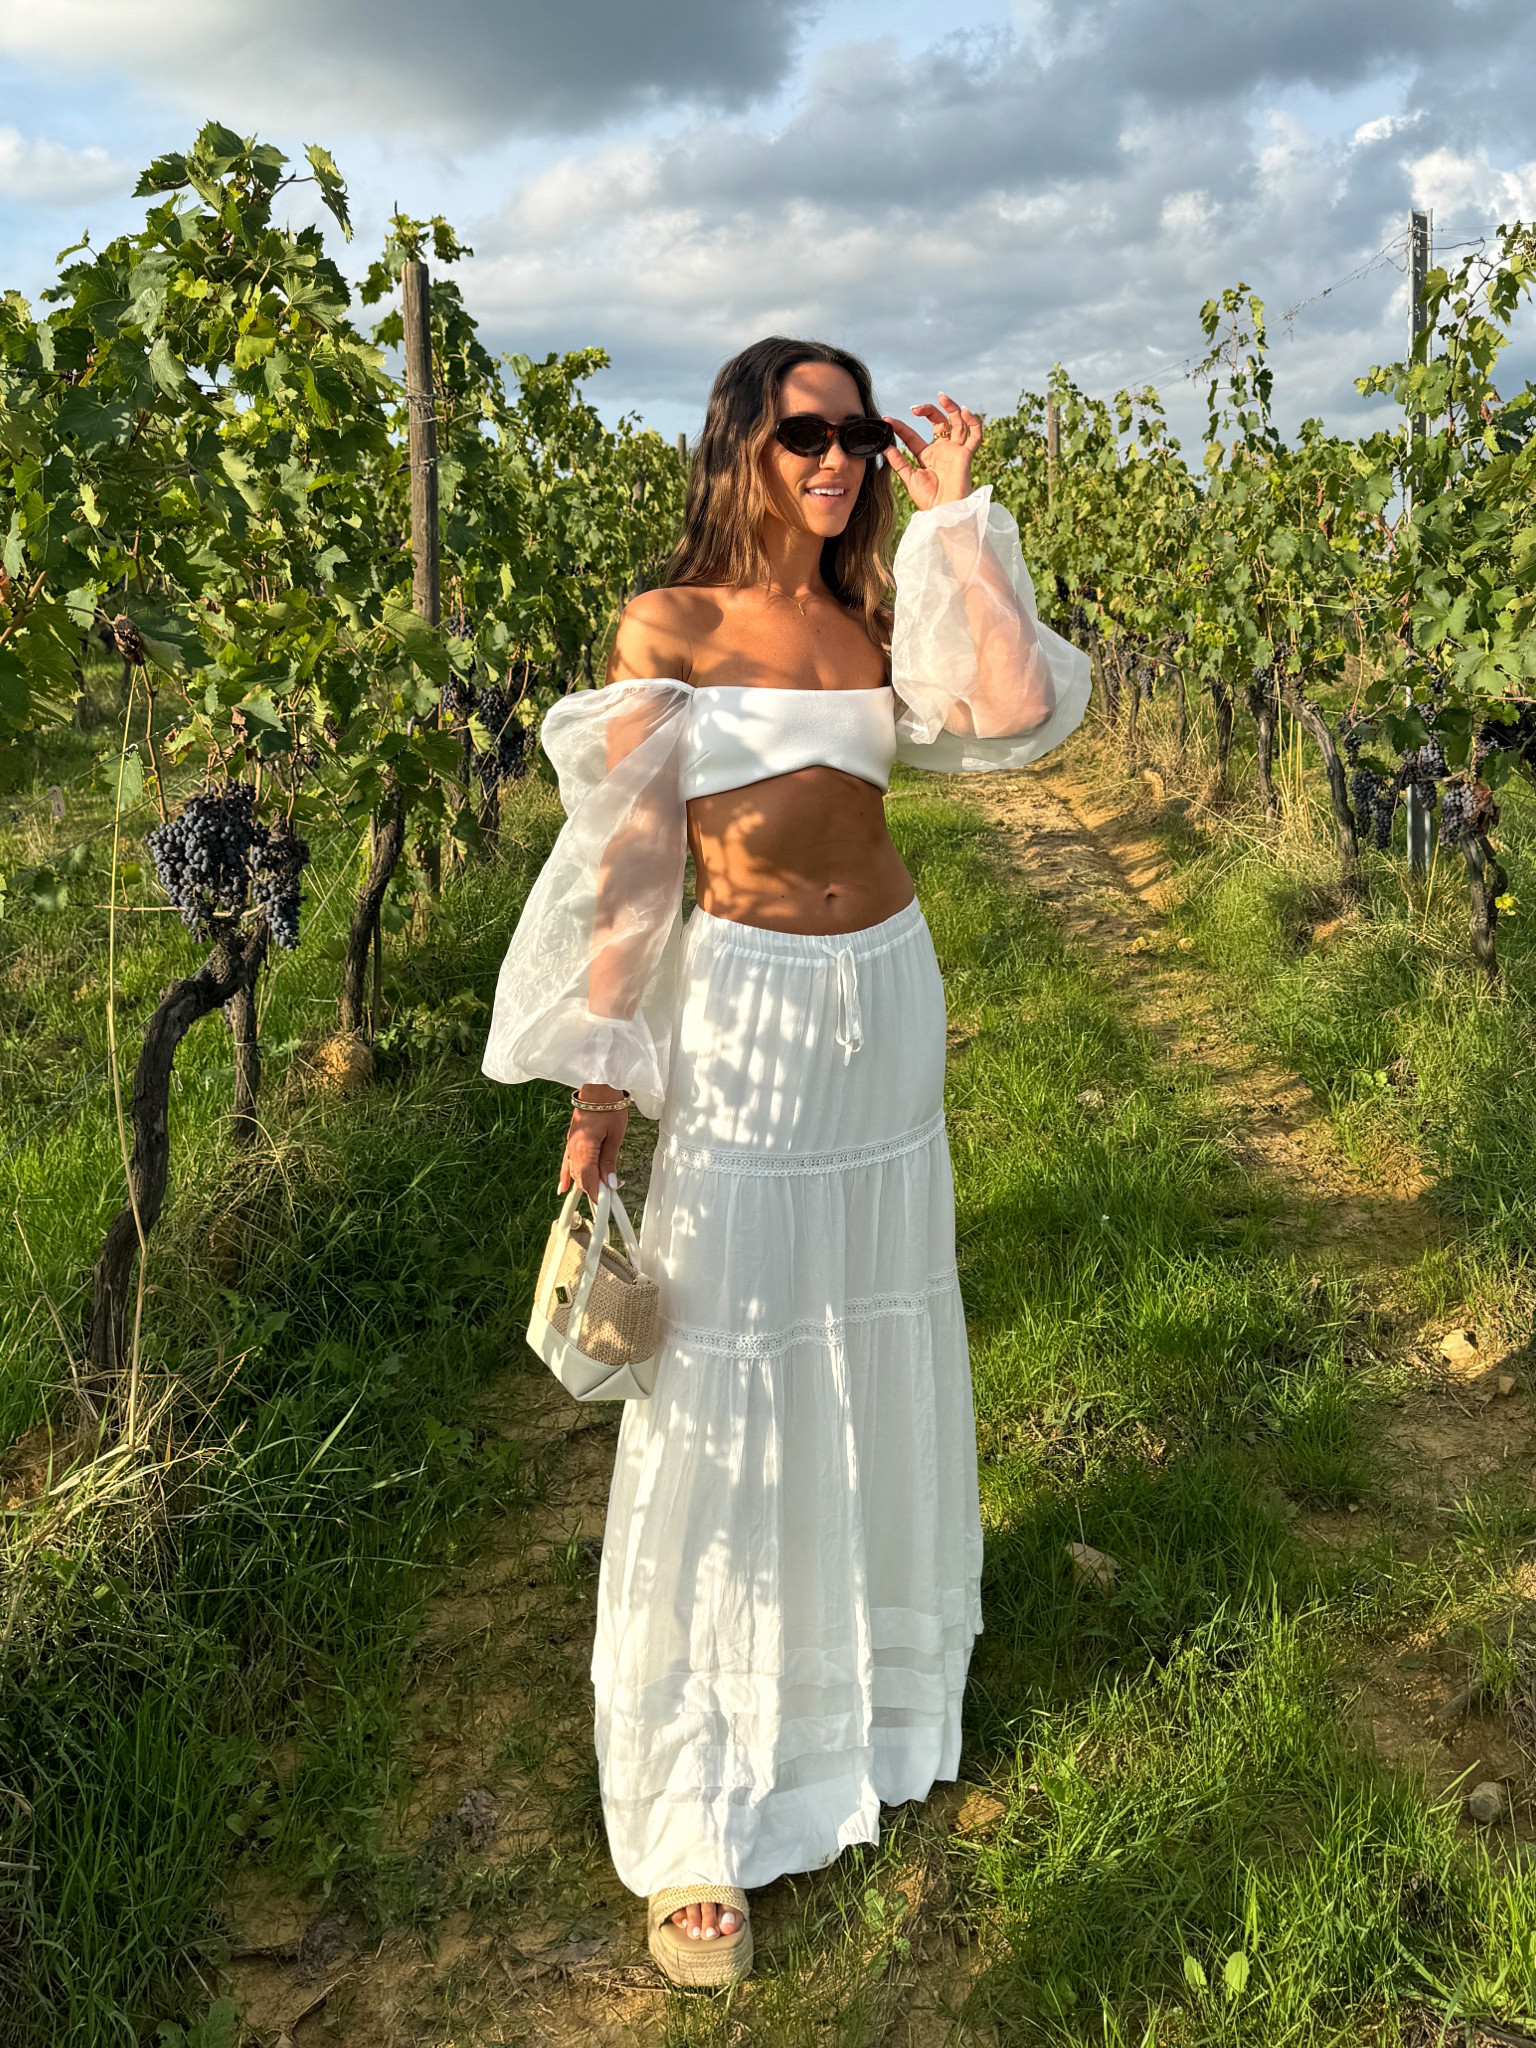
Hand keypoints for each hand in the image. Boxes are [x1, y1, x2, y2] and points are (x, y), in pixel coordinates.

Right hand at [559, 1087, 628, 1200]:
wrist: (598, 1089)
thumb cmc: (609, 1108)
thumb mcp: (615, 1136)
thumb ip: (609, 1161)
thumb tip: (610, 1183)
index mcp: (583, 1148)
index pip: (587, 1179)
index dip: (596, 1193)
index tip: (606, 1203)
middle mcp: (573, 1149)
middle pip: (580, 1178)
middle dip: (594, 1189)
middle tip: (610, 1195)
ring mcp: (570, 1145)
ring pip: (574, 1172)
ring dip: (585, 1182)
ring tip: (598, 1191)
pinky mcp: (571, 1141)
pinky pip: (567, 1162)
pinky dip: (566, 1175)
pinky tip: (564, 1187)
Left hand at [883, 391, 982, 510]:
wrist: (944, 511)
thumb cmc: (928, 500)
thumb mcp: (909, 478)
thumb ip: (899, 462)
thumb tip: (886, 447)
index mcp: (927, 456)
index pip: (913, 436)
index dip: (901, 427)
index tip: (888, 420)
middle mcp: (942, 450)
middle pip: (939, 422)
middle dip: (929, 411)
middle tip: (915, 408)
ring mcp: (955, 451)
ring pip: (958, 423)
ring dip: (952, 408)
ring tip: (942, 397)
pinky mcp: (966, 455)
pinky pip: (975, 436)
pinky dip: (973, 422)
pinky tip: (964, 412)